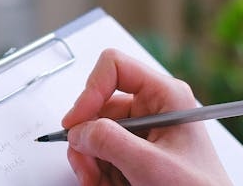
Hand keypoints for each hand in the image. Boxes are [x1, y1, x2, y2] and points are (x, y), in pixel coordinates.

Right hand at [61, 49, 232, 185]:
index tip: (77, 122)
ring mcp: (143, 130)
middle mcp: (153, 107)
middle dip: (88, 140)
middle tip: (88, 168)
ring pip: (95, 133)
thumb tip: (79, 130)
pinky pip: (102, 152)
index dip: (90, 91)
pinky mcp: (136, 151)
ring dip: (91, 160)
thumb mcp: (151, 164)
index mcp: (165, 95)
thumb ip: (110, 142)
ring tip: (100, 182)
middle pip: (98, 106)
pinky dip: (97, 170)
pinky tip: (108, 184)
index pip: (115, 67)